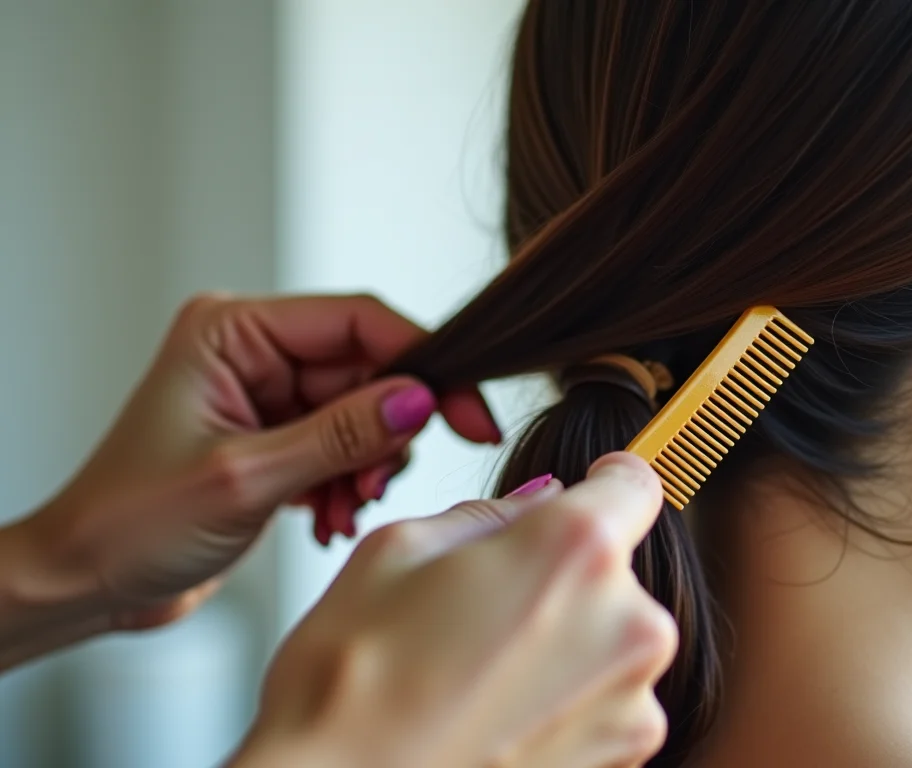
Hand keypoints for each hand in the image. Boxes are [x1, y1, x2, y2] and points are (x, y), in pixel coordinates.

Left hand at [12, 293, 498, 635]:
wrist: (84, 582)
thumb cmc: (131, 522)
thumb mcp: (246, 478)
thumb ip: (341, 435)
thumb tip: (421, 402)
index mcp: (234, 330)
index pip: (357, 321)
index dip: (423, 365)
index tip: (469, 415)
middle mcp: (255, 351)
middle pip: (369, 370)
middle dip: (386, 435)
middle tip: (377, 486)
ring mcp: (268, 394)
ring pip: (366, 413)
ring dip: (368, 467)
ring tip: (341, 511)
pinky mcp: (278, 435)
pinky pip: (347, 445)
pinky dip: (350, 483)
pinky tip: (328, 519)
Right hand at [233, 453, 675, 767]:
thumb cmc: (350, 684)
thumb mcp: (396, 550)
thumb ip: (492, 514)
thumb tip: (543, 500)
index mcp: (577, 549)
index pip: (635, 485)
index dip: (605, 483)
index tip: (586, 493)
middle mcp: (629, 624)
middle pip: (615, 574)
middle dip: (563, 580)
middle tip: (483, 611)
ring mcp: (634, 703)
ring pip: (610, 643)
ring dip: (565, 648)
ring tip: (480, 676)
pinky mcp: (626, 760)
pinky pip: (607, 706)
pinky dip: (564, 706)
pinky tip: (496, 717)